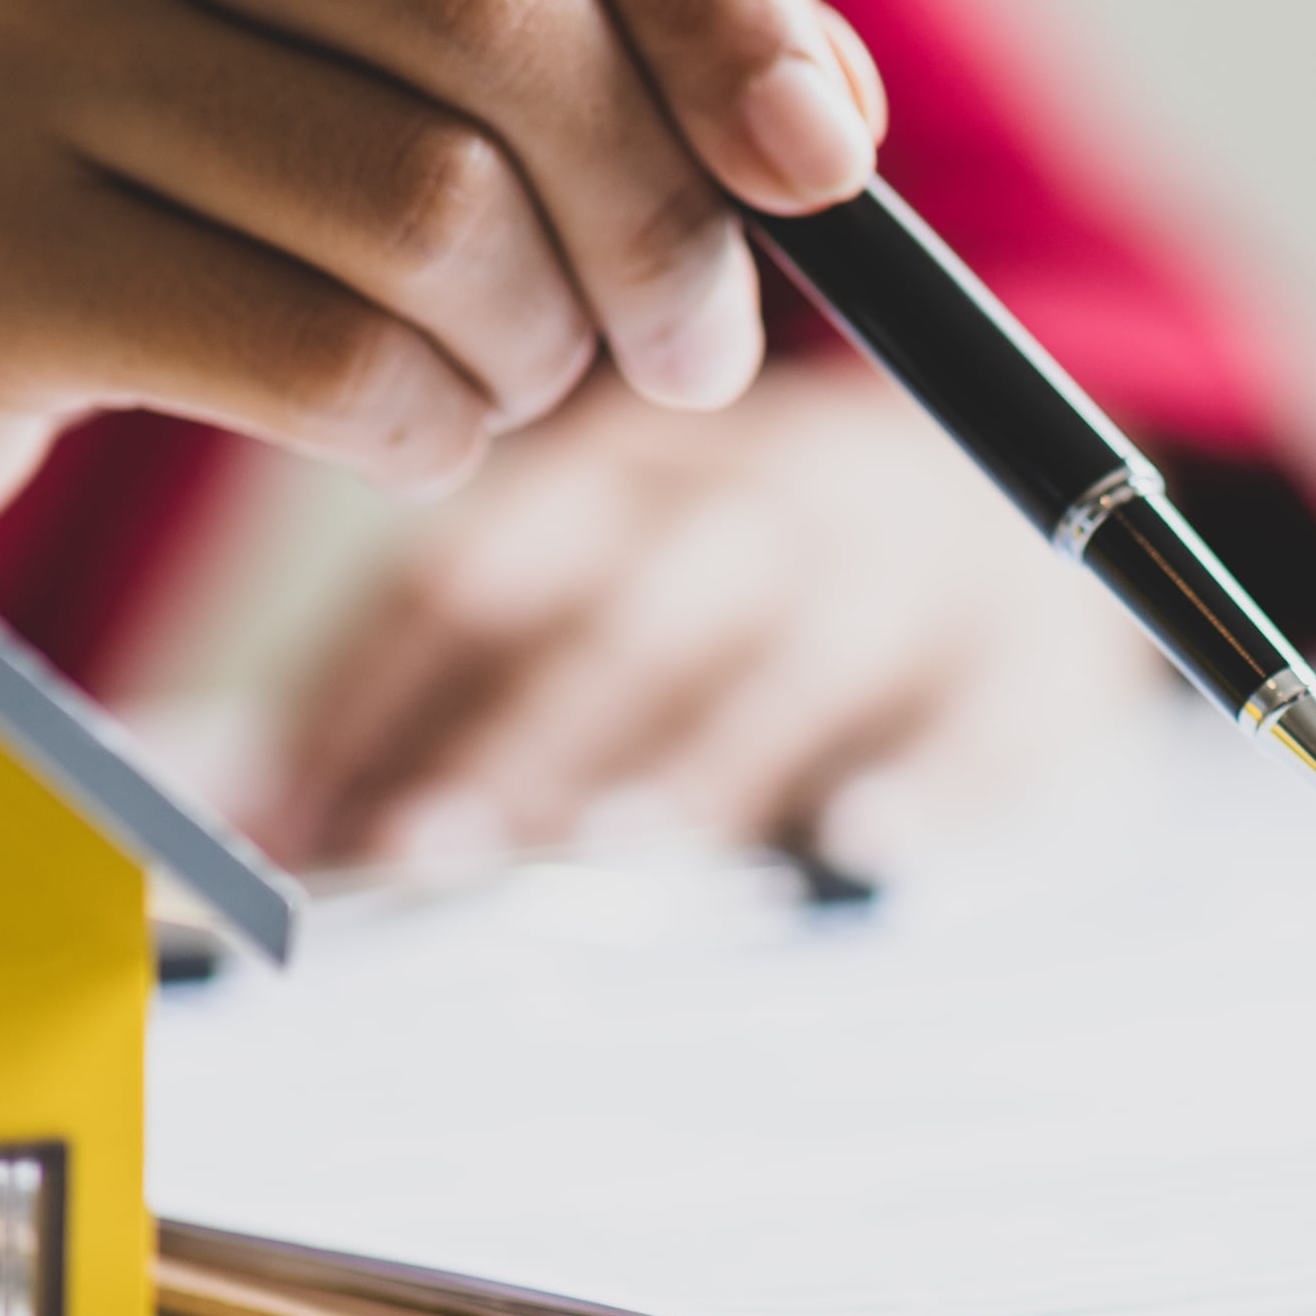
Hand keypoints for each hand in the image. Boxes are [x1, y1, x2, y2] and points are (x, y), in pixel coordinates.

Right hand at [0, 0, 887, 547]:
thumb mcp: (330, 3)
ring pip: (428, 198)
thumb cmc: (132, 138)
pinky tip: (397, 424)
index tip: (821, 157)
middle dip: (659, 206)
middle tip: (695, 343)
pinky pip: (323, 357)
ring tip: (503, 374)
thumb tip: (819, 102)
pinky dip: (424, 426)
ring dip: (536, 340)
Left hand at [252, 358, 1161, 873]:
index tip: (300, 824)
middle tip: (425, 850)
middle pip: (630, 616)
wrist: (1041, 495)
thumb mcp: (626, 548)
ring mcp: (909, 575)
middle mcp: (769, 499)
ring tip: (604, 849)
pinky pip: (987, 715)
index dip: (386, 693)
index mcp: (639, 465)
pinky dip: (933, 781)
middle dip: (520, 735)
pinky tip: (865, 843)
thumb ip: (478, 664)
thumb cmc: (765, 560)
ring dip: (698, 757)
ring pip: (794, 658)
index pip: (484, 568)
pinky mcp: (1038, 656)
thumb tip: (274, 813)